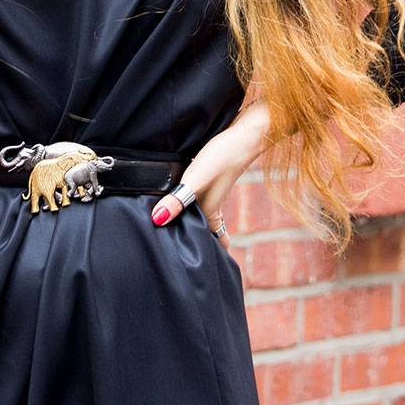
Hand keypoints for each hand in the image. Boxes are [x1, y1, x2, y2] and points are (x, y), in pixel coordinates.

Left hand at [150, 101, 271, 248]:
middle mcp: (211, 203)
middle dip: (196, 241)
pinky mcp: (209, 174)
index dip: (209, 255)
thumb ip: (177, 200)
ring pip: (198, 212)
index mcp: (210, 211)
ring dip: (189, 220)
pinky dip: (186, 201)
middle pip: (204, 229)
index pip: (212, 241)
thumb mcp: (196, 179)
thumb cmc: (224, 156)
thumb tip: (157, 220)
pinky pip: (195, 195)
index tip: (202, 272)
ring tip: (169, 227)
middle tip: (177, 254)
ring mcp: (211, 189)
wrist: (246, 132)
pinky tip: (174, 192)